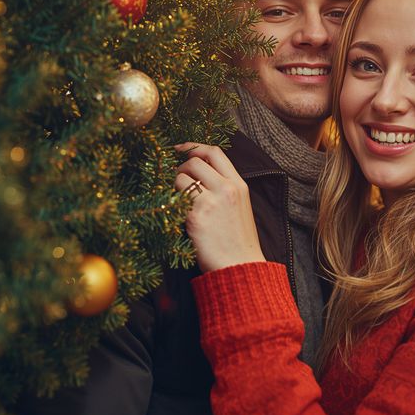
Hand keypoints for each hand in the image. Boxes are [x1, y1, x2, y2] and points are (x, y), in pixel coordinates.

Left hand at [173, 143, 265, 272]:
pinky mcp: (195, 217)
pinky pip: (176, 200)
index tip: (180, 148)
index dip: (194, 146)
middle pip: (194, 161)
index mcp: (238, 185)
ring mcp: (210, 202)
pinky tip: (179, 215)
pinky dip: (173, 205)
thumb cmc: (238, 241)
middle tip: (179, 181)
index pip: (214, 152)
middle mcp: (225, 189)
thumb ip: (224, 187)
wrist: (240, 267)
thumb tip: (200, 174)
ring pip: (181, 178)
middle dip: (181, 168)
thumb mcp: (240, 206)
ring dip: (175, 186)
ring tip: (180, 201)